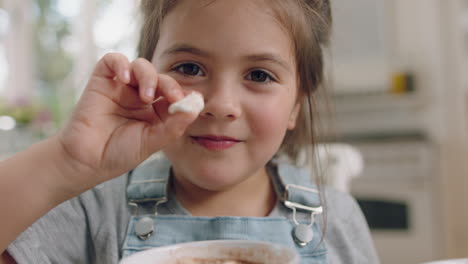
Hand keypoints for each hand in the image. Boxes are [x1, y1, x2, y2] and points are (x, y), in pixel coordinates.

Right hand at [57, 53, 196, 188]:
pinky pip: (112, 60)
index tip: (187, 102)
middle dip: (169, 85)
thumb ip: (174, 125)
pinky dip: (120, 63)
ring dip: (148, 76)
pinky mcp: (102, 81)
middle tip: (172, 97)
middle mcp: (140, 96)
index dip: (182, 94)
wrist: (86, 161)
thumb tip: (197, 105)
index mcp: (156, 111)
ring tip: (146, 96)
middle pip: (161, 78)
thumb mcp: (152, 142)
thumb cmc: (120, 153)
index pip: (174, 94)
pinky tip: (124, 77)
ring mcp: (121, 87)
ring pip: (141, 66)